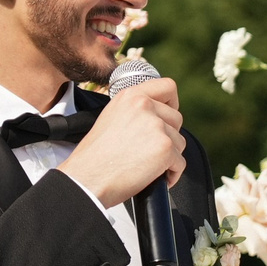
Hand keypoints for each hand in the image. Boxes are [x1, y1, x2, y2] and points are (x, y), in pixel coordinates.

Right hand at [60, 77, 184, 206]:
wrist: (86, 178)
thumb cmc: (96, 156)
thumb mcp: (112, 118)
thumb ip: (136, 112)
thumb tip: (159, 117)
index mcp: (130, 96)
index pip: (168, 87)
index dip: (173, 103)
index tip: (167, 117)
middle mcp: (144, 106)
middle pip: (177, 118)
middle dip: (168, 137)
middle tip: (148, 151)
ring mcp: (156, 126)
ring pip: (180, 142)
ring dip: (169, 156)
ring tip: (145, 165)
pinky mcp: (165, 148)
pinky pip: (180, 163)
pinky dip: (171, 174)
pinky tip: (153, 177)